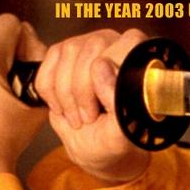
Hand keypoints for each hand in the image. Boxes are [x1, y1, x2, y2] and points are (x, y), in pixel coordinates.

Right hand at [34, 28, 149, 183]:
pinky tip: (63, 109)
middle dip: (83, 89)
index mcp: (142, 60)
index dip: (110, 74)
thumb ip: (116, 100)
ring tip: (78, 118)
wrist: (93, 146)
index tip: (103, 106)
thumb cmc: (114, 138)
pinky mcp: (61, 55)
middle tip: (89, 118)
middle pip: (91, 47)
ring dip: (66, 93)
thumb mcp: (121, 131)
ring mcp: (86, 45)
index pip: (127, 42)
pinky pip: (47, 67)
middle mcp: (116, 44)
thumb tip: (100, 65)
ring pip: (67, 52)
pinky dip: (50, 93)